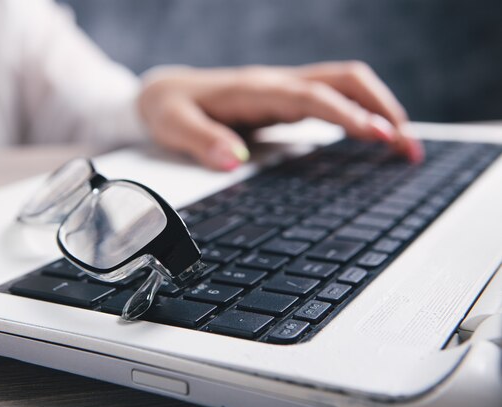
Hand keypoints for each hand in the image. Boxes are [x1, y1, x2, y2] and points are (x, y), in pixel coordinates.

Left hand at [138, 62, 423, 170]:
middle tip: (408, 147)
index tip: (378, 134)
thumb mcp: (174, 126)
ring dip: (380, 108)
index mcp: (255, 90)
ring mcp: (284, 90)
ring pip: (345, 85)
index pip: (312, 96)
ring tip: (404, 146)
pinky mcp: (286, 101)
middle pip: (344, 79)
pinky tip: (372, 138)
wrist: (164, 94)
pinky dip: (360, 114)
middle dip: (382, 106)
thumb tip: (234, 161)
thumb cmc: (169, 110)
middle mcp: (277, 84)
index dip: (347, 114)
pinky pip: (333, 100)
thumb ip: (201, 141)